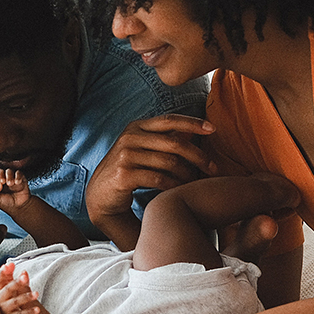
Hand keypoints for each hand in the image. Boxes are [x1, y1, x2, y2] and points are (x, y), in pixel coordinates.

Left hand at [0, 168, 30, 213]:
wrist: (19, 207)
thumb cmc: (6, 203)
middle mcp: (3, 178)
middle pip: (0, 171)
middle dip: (0, 174)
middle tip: (2, 181)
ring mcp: (12, 178)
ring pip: (9, 171)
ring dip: (9, 175)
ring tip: (10, 184)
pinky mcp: (20, 178)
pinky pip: (19, 173)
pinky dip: (17, 176)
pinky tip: (17, 182)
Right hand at [0, 261, 39, 313]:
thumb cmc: (6, 300)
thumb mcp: (7, 289)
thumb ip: (10, 276)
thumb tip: (14, 265)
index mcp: (0, 290)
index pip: (0, 279)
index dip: (4, 272)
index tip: (11, 264)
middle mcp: (0, 299)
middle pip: (8, 289)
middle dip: (16, 283)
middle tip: (25, 277)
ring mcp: (5, 309)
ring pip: (15, 302)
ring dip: (26, 297)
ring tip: (36, 293)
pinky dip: (29, 312)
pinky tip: (37, 309)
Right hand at [87, 114, 214, 246]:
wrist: (100, 194)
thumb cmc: (128, 170)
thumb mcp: (142, 149)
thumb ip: (162, 140)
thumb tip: (193, 133)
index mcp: (136, 127)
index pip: (169, 120)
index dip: (192, 123)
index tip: (213, 129)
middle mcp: (130, 137)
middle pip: (174, 143)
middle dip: (199, 155)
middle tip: (214, 168)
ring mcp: (125, 155)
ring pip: (169, 162)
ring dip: (189, 175)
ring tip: (197, 183)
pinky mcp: (124, 175)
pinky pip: (159, 179)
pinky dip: (175, 186)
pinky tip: (182, 191)